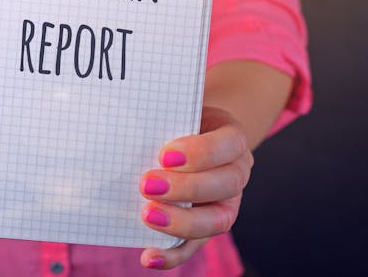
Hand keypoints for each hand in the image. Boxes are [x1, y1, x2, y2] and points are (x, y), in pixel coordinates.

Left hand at [138, 107, 253, 269]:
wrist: (193, 135)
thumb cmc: (180, 121)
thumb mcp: (178, 110)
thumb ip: (164, 117)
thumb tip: (130, 123)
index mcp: (233, 139)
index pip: (228, 145)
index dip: (200, 152)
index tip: (165, 154)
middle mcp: (236, 173)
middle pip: (225, 185)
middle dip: (186, 188)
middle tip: (147, 184)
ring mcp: (225, 203)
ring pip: (216, 220)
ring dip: (181, 222)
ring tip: (147, 215)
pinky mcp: (205, 227)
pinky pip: (194, 246)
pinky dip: (172, 255)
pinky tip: (148, 256)